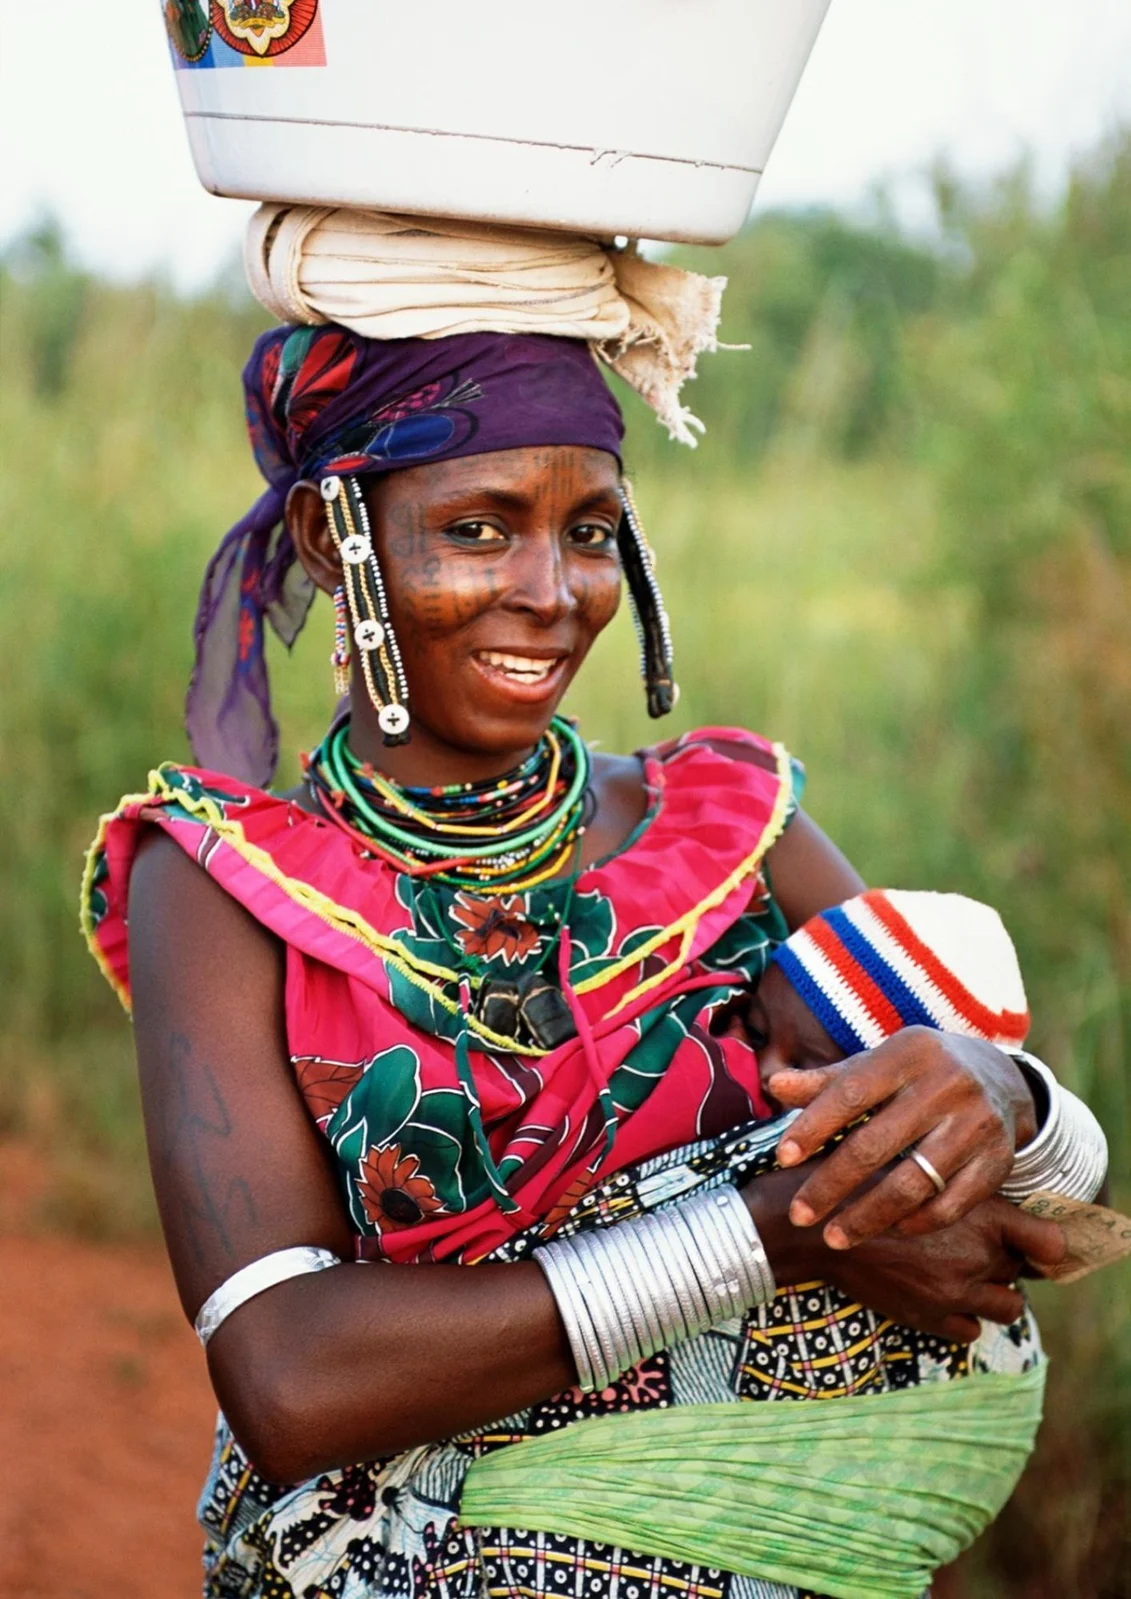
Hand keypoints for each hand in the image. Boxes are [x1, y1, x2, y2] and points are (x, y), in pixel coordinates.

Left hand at [768, 1028, 1038, 1247]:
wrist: (999, 1078)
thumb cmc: (916, 1074)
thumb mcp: (876, 1066)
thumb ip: (827, 1081)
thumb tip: (773, 1085)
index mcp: (909, 1052)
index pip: (851, 1092)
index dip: (814, 1127)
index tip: (783, 1159)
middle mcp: (947, 1084)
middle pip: (876, 1144)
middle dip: (831, 1185)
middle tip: (799, 1216)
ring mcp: (977, 1123)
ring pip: (913, 1182)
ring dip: (868, 1217)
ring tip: (835, 1237)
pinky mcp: (998, 1161)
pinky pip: (951, 1204)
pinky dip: (915, 1223)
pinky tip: (886, 1232)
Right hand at [815, 1196, 1065, 1343]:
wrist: (812, 1227)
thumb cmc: (860, 1183)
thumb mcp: (914, 1164)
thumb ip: (958, 1181)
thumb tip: (986, 1192)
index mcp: (980, 1211)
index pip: (1048, 1242)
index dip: (1041, 1241)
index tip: (1029, 1238)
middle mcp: (976, 1255)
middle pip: (1022, 1270)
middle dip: (1005, 1258)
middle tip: (975, 1242)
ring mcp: (954, 1291)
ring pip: (1008, 1306)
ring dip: (993, 1291)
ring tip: (965, 1272)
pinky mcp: (929, 1317)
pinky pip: (971, 1330)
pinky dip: (964, 1316)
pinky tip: (942, 1293)